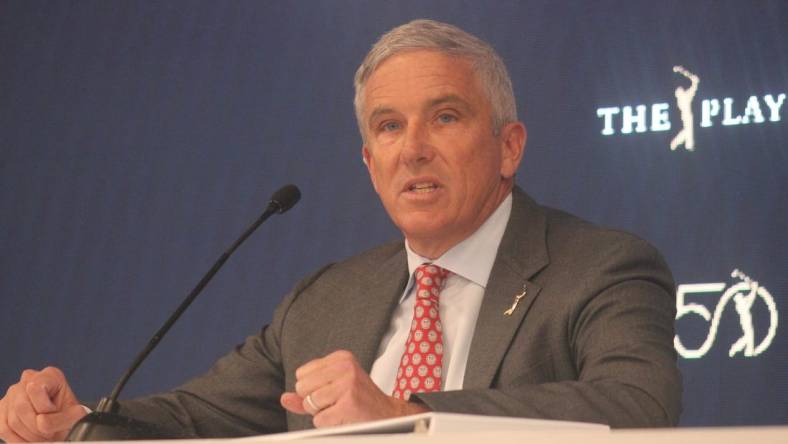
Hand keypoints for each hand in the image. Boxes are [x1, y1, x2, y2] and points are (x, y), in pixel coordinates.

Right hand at [0, 367, 86, 441]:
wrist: (61, 426)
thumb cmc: (68, 417)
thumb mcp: (75, 416)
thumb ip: (64, 417)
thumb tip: (41, 422)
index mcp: (50, 375)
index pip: (36, 388)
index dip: (45, 408)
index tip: (54, 414)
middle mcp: (28, 380)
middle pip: (21, 406)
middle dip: (36, 426)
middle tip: (48, 434)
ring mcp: (12, 394)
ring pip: (12, 420)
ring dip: (28, 435)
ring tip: (42, 436)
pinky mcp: (2, 409)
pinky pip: (3, 428)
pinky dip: (16, 439)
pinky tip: (29, 440)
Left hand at [280, 350, 428, 427]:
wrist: (387, 414)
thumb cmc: (358, 400)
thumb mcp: (333, 388)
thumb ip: (307, 393)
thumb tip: (284, 398)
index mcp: (341, 357)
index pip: (301, 374)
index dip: (312, 389)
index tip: (332, 390)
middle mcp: (345, 367)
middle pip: (302, 387)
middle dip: (314, 401)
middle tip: (336, 401)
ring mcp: (348, 385)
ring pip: (310, 404)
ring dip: (322, 413)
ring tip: (341, 408)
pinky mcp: (349, 404)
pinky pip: (320, 419)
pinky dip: (329, 423)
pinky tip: (344, 416)